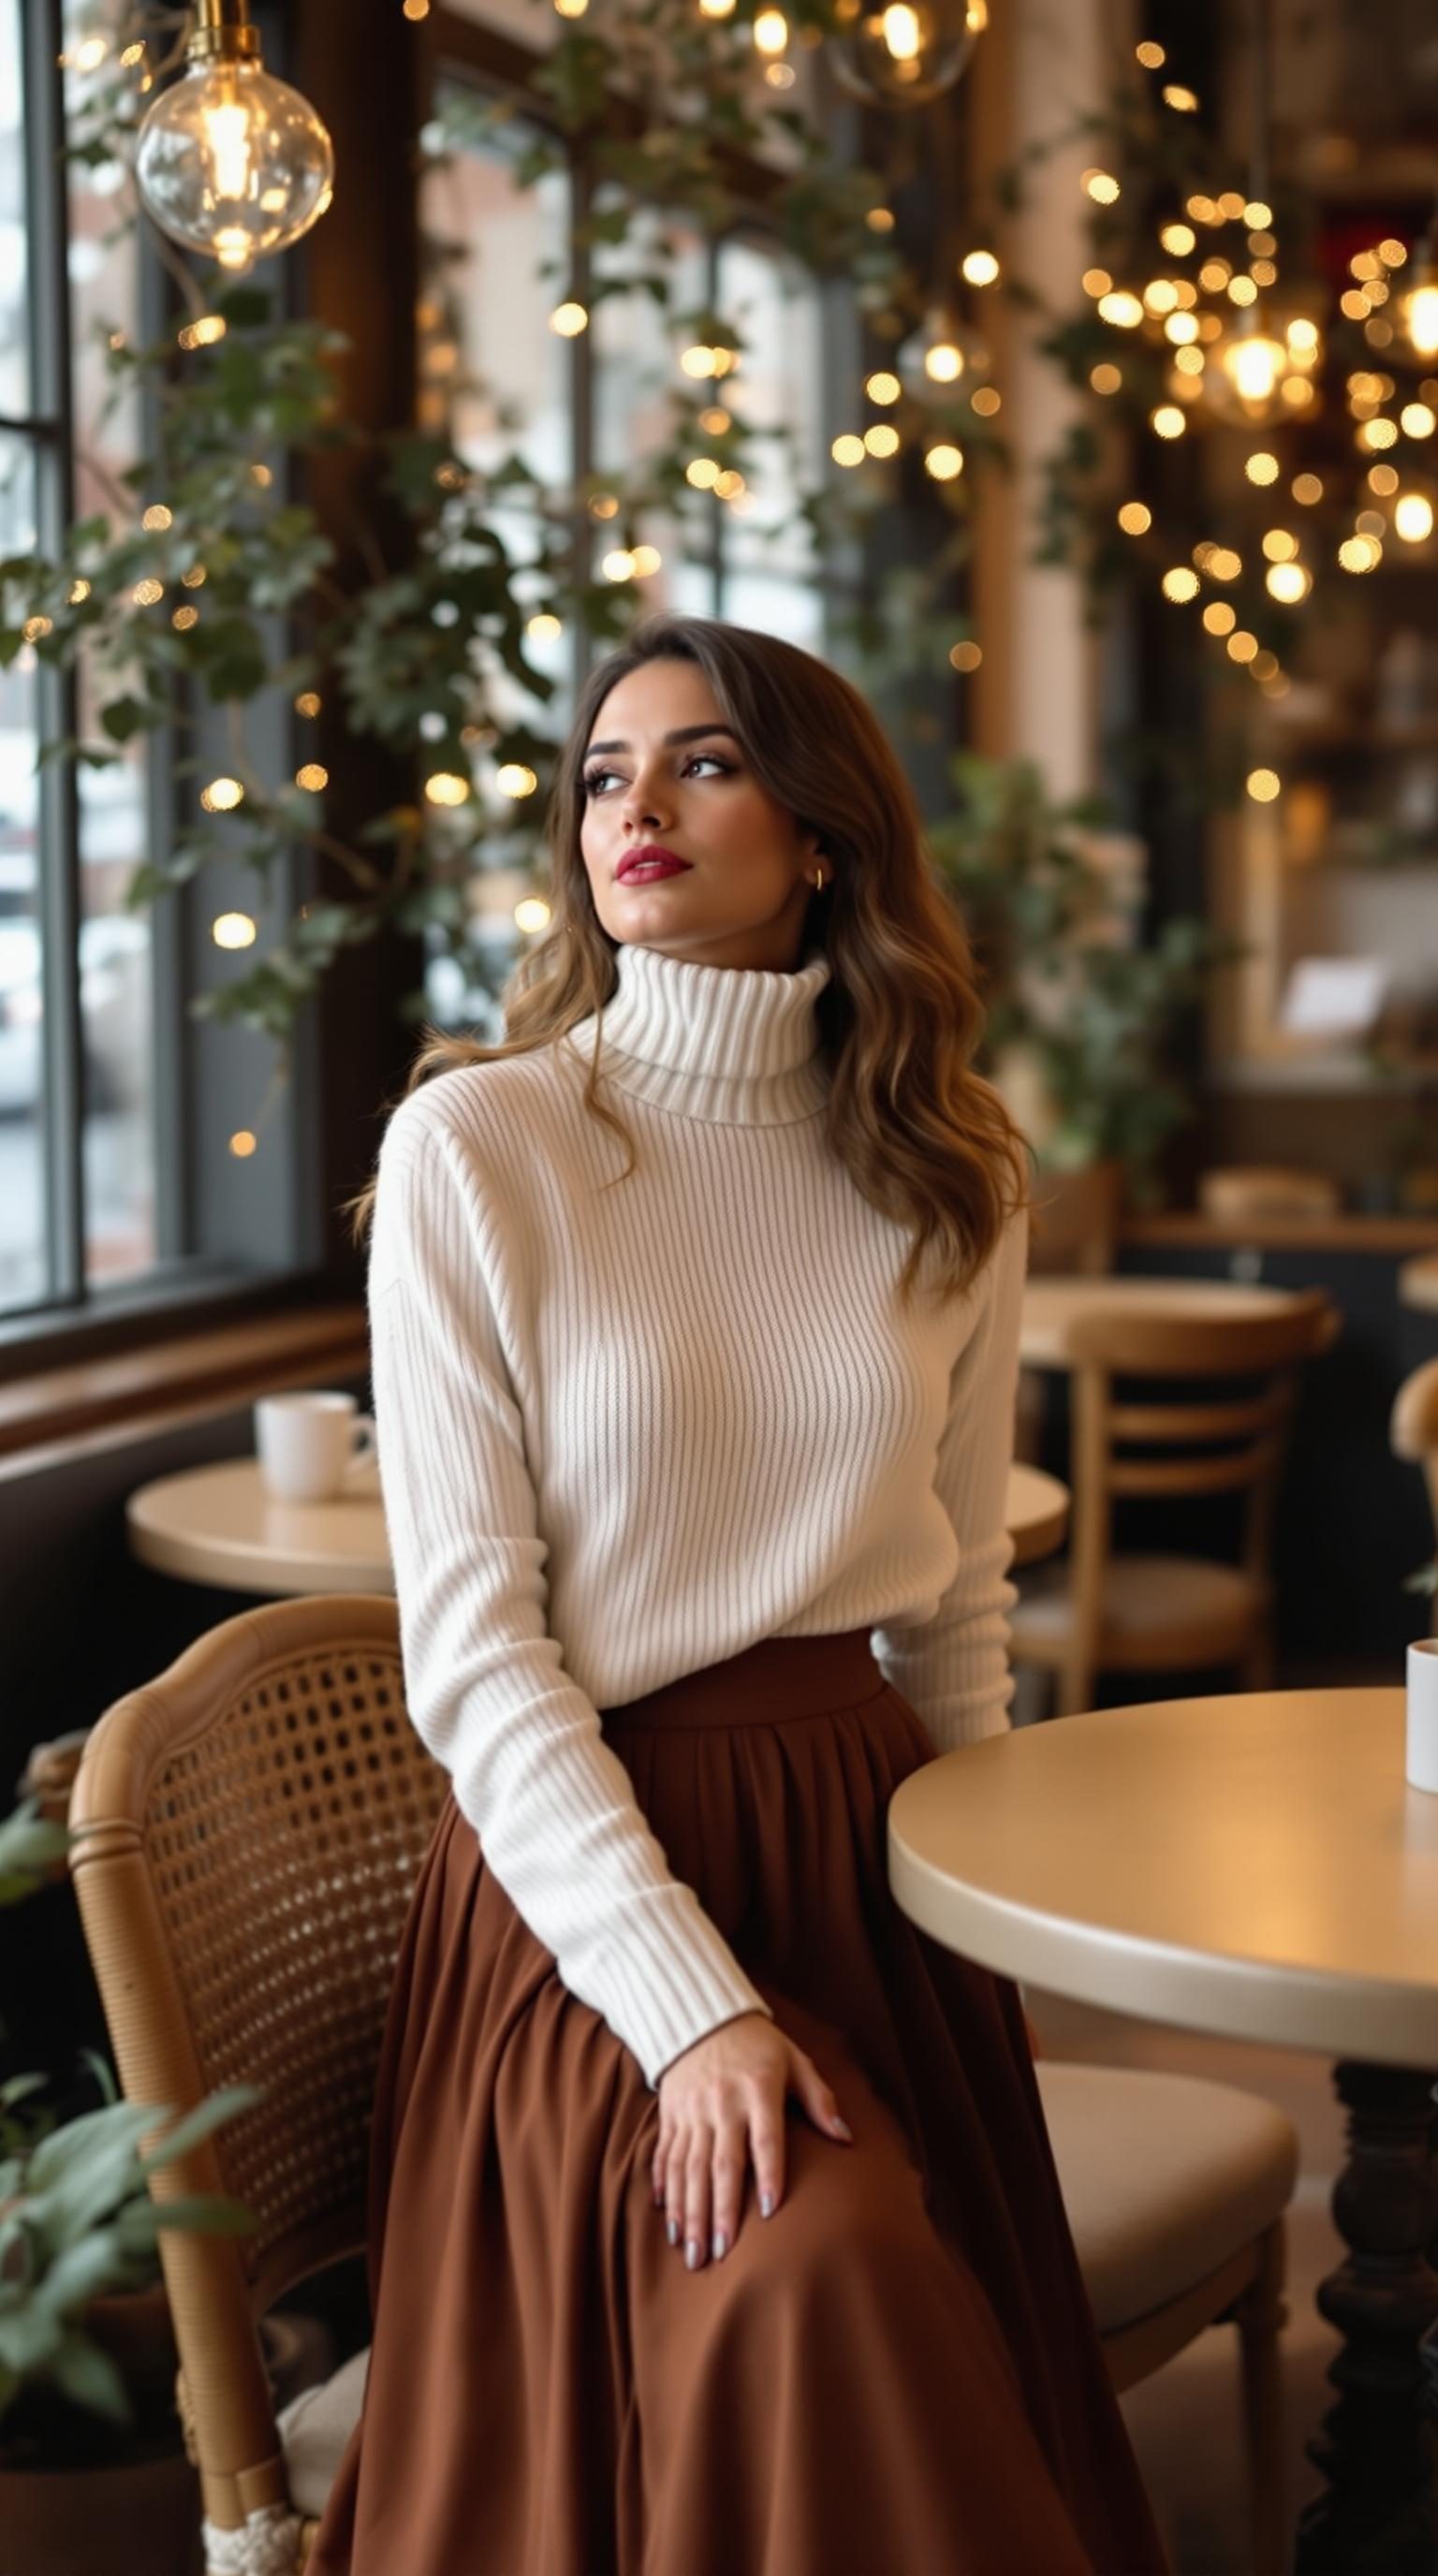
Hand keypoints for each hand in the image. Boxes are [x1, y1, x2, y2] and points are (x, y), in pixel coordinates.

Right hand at [652, 2010, 851, 2273]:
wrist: (700, 2016)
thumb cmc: (758, 2045)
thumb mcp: (794, 2060)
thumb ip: (819, 2098)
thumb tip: (846, 2138)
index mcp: (758, 2090)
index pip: (764, 2138)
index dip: (768, 2173)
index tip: (770, 2212)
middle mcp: (722, 2104)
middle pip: (721, 2164)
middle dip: (719, 2211)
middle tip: (721, 2253)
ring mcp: (692, 2112)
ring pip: (688, 2169)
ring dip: (690, 2213)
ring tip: (692, 2253)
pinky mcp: (670, 2116)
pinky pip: (666, 2157)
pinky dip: (666, 2191)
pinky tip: (670, 2223)